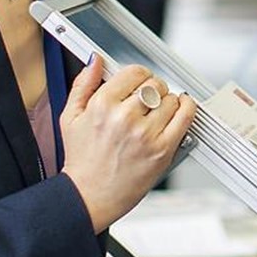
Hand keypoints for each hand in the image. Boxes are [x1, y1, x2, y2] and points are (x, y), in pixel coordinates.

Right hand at [59, 59, 196, 231]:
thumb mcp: (70, 118)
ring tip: (156, 113)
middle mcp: (125, 118)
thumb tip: (96, 61)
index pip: (135, 73)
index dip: (138, 77)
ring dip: (167, 102)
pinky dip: (187, 108)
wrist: (90, 196)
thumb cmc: (82, 160)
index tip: (138, 84)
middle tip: (147, 101)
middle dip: (152, 89)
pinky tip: (180, 109)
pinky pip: (185, 117)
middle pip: (154, 84)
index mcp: (102, 105)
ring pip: (171, 99)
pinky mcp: (162, 149)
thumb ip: (83, 85)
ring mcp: (145, 134)